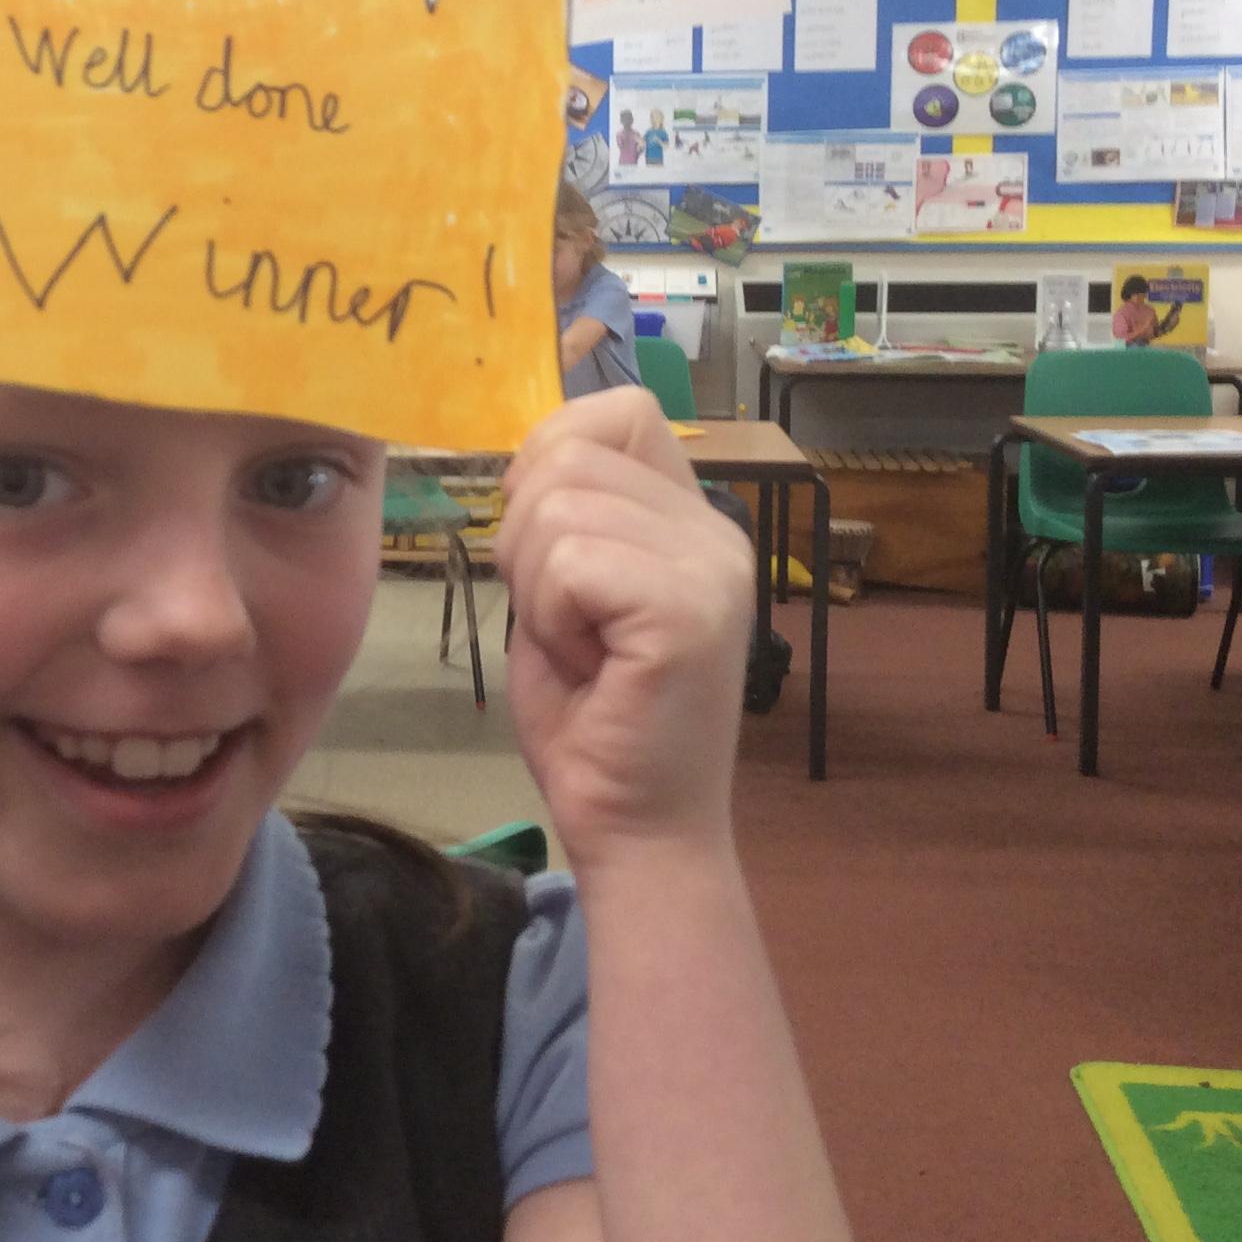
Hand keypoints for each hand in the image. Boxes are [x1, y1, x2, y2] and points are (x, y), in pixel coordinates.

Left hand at [496, 390, 755, 868]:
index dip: (552, 456)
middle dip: (525, 536)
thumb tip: (527, 453)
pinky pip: (570, 562)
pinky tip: (588, 665)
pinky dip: (550, 616)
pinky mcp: (688, 611)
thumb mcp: (565, 593)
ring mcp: (710, 569)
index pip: (619, 412)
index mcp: (692, 519)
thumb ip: (563, 517)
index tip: (542, 539)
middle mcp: (716, 532)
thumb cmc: (592, 721)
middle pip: (569, 455)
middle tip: (561, 618)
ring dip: (536, 586)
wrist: (637, 830)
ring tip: (580, 647)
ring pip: (558, 506)